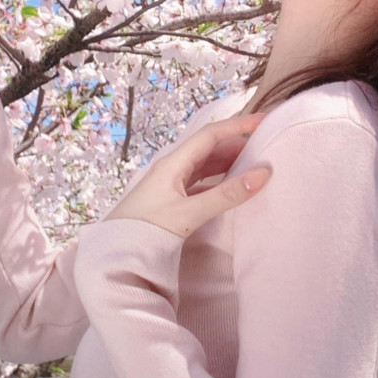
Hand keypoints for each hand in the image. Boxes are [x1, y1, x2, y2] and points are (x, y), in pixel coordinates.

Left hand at [103, 111, 271, 238]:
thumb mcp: (189, 213)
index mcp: (172, 164)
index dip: (237, 126)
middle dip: (236, 143)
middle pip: (208, 149)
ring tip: (253, 163)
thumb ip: (226, 196)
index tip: (263, 121)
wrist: (114, 256)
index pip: (210, 136)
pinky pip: (200, 183)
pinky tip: (230, 188)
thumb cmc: (146, 231)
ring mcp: (170, 185)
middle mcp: (171, 169)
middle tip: (264, 144)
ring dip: (228, 162)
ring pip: (204, 166)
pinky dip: (218, 181)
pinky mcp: (170, 201)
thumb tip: (263, 174)